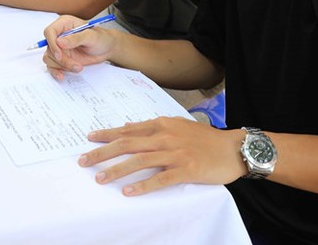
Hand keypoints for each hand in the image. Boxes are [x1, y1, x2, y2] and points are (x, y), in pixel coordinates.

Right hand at [41, 15, 117, 80]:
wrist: (106, 49)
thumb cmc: (101, 38)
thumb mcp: (91, 36)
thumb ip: (76, 38)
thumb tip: (60, 42)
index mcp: (65, 24)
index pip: (49, 32)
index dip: (52, 43)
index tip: (60, 54)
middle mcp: (59, 35)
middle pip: (49, 48)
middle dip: (62, 59)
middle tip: (75, 64)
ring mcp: (59, 48)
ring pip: (50, 58)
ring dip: (63, 66)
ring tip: (78, 67)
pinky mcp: (61, 58)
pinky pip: (52, 66)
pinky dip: (56, 71)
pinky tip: (62, 75)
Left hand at [78, 118, 246, 195]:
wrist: (234, 148)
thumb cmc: (205, 138)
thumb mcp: (177, 125)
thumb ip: (153, 127)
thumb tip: (128, 127)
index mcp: (162, 124)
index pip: (127, 130)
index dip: (106, 134)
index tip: (89, 139)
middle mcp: (165, 137)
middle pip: (127, 144)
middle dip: (103, 153)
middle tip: (83, 161)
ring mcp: (175, 153)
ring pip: (139, 161)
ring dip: (117, 170)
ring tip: (100, 178)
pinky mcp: (186, 170)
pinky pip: (160, 179)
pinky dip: (143, 186)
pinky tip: (128, 192)